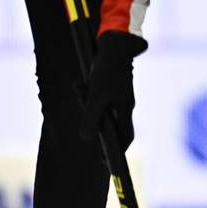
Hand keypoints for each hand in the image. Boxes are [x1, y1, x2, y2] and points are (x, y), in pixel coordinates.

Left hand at [80, 31, 147, 150]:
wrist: (114, 45)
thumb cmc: (106, 72)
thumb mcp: (95, 97)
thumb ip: (91, 119)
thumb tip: (87, 138)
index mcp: (125, 109)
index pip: (126, 137)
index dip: (117, 151)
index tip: (105, 162)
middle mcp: (125, 104)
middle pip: (112, 125)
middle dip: (97, 127)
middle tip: (86, 124)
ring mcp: (119, 95)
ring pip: (102, 109)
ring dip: (89, 105)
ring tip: (80, 89)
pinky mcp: (112, 86)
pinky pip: (98, 97)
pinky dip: (89, 94)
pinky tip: (81, 84)